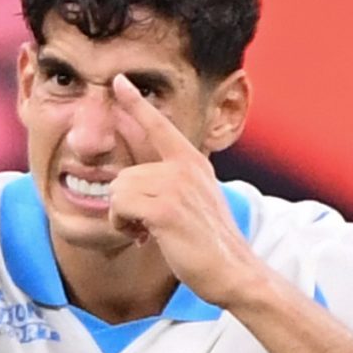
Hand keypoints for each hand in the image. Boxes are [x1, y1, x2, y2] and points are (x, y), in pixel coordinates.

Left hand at [105, 75, 267, 308]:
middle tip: (147, 228)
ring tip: (148, 233)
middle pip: (125, 175)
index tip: (119, 80)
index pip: (159, 126)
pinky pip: (119, 206)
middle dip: (126, 206)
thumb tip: (132, 182)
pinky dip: (122, 225)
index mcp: (192, 163)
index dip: (136, 103)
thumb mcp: (194, 202)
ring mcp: (176, 186)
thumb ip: (170, 184)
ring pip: (119, 191)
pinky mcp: (166, 209)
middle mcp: (185, 168)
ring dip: (123, 218)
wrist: (233, 272)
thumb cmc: (209, 244)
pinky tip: (143, 237)